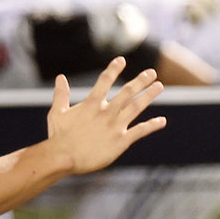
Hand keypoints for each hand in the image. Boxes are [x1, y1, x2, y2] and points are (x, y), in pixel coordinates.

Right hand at [46, 57, 166, 174]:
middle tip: (152, 72)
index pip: (105, 80)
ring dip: (148, 95)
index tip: (122, 60)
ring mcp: (115, 126)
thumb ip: (61, 95)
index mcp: (92, 103)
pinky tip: (162, 121)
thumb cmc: (59, 137)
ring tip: (159, 86)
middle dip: (141, 81)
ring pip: (136, 107)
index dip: (114, 69)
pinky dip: (152, 125)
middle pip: (127, 91)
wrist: (64, 158)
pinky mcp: (121, 141)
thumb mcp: (57, 113)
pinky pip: (140, 131)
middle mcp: (106, 112)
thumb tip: (60, 77)